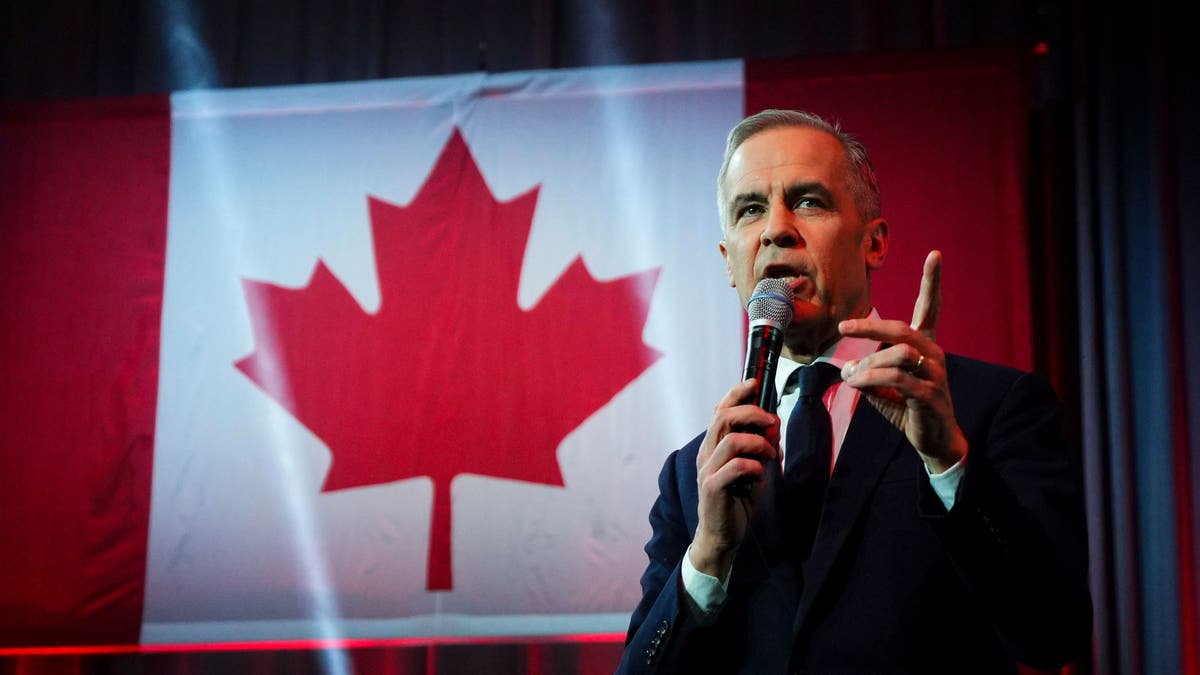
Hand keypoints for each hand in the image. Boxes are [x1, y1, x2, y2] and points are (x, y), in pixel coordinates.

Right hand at [690, 378, 779, 578]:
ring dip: (758, 442)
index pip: (720, 410)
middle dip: (751, 412)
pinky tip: (761, 476)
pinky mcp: (713, 487)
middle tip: (771, 420)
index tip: (755, 383)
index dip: (736, 393)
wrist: (723, 537)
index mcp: (713, 446)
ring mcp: (708, 470)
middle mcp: (706, 454)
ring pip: (731, 439)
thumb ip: (761, 446)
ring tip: (770, 453)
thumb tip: (773, 423)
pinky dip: (754, 466)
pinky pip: (736, 466)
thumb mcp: (754, 468)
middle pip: (723, 417)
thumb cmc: (737, 502)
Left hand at [837, 250, 967, 472]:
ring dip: (867, 364)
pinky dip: (872, 379)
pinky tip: (856, 384)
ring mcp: (935, 374)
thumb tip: (847, 368)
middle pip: (902, 329)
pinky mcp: (930, 395)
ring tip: (850, 377)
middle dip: (870, 326)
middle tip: (843, 327)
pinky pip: (898, 379)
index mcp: (925, 346)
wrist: (934, 439)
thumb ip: (867, 372)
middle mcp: (934, 354)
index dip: (932, 282)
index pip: (930, 308)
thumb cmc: (908, 408)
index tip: (935, 254)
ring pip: (897, 355)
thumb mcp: (883, 386)